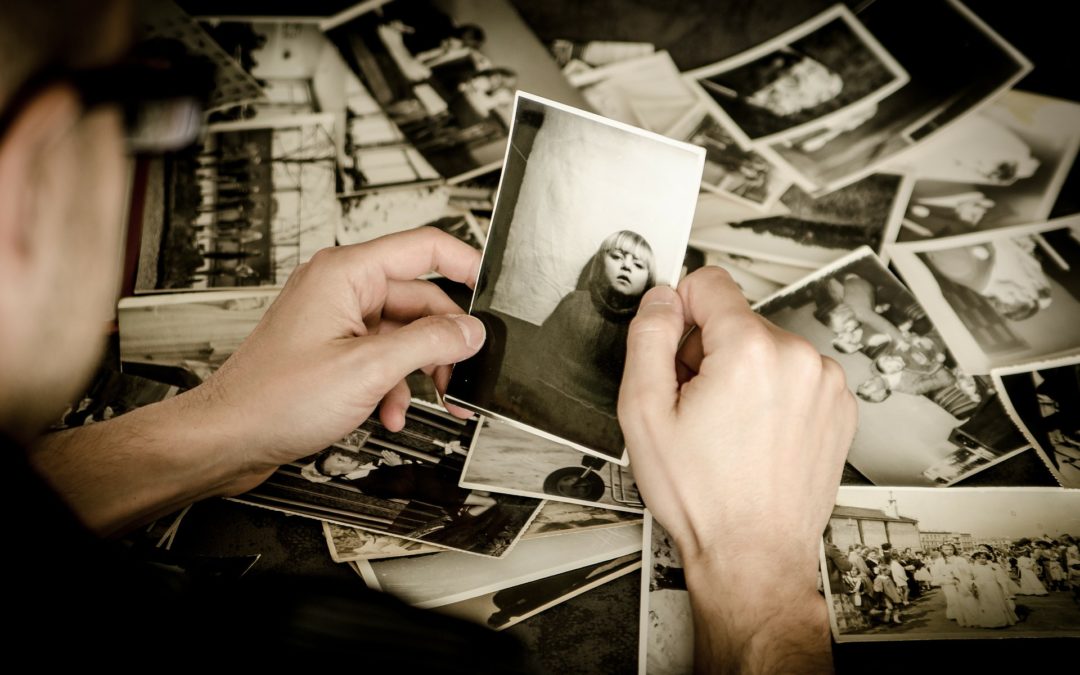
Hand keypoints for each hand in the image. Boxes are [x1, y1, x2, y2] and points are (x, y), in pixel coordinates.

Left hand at [188, 227, 485, 491]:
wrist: (229, 437)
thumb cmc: (274, 399)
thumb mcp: (369, 370)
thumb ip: (429, 344)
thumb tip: (470, 331)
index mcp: (346, 274)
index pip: (425, 248)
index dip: (466, 263)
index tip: (492, 287)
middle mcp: (341, 289)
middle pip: (420, 299)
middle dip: (444, 341)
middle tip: (461, 375)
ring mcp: (336, 319)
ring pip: (404, 333)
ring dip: (419, 370)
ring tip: (430, 401)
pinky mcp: (332, 349)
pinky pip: (382, 356)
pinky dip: (394, 385)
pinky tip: (390, 412)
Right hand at [618, 267, 855, 671]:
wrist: (753, 554)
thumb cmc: (704, 497)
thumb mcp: (643, 413)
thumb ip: (647, 338)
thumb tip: (661, 301)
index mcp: (751, 351)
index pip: (710, 282)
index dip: (680, 310)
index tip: (673, 343)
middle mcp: (798, 358)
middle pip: (737, 320)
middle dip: (709, 351)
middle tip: (695, 406)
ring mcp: (825, 383)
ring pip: (766, 347)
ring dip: (742, 374)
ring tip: (727, 427)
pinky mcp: (839, 406)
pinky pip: (793, 375)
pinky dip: (772, 394)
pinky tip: (754, 435)